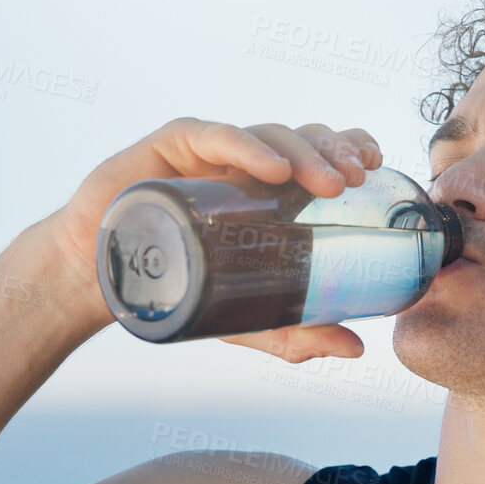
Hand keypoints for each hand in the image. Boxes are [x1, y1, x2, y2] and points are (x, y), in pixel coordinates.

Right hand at [36, 118, 380, 361]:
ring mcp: (211, 151)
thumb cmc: (181, 287)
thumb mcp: (247, 316)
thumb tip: (356, 348)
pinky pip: (217, 136)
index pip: (322, 153)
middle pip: (304, 138)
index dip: (351, 149)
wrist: (106, 282)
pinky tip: (274, 169)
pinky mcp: (173, 146)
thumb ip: (296, 332)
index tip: (377, 167)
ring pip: (269, 134)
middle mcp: (246, 162)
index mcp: (271, 188)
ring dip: (305, 152)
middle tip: (357, 180)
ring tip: (330, 184)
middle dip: (336, 151)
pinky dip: (249, 148)